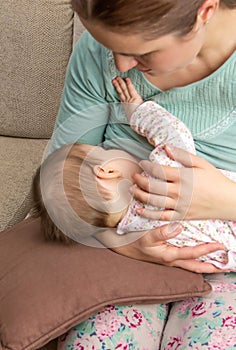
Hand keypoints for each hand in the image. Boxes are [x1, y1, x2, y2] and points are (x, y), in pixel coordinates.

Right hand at [112, 77, 142, 119]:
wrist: (139, 121)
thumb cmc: (136, 120)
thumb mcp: (131, 117)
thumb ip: (130, 114)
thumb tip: (130, 116)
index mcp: (126, 106)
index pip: (121, 96)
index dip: (118, 90)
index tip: (115, 85)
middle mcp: (127, 102)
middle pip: (121, 92)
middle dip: (117, 85)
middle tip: (114, 79)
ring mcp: (130, 100)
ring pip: (124, 90)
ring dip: (121, 83)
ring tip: (117, 78)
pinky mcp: (135, 98)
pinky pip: (131, 90)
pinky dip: (129, 84)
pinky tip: (126, 79)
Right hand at [112, 223, 226, 272]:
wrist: (121, 246)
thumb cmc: (133, 241)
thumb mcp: (146, 236)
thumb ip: (161, 232)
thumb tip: (179, 227)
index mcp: (168, 255)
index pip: (193, 254)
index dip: (208, 250)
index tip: (220, 246)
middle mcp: (170, 261)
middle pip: (195, 267)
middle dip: (211, 267)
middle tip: (225, 267)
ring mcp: (168, 261)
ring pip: (190, 266)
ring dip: (204, 266)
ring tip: (216, 265)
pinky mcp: (164, 257)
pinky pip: (183, 262)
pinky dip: (193, 261)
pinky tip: (196, 258)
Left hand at [132, 145, 235, 220]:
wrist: (227, 201)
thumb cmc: (215, 180)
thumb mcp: (201, 163)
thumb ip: (183, 155)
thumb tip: (166, 147)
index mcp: (183, 177)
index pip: (158, 170)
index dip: (146, 166)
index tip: (141, 164)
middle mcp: (178, 192)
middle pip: (151, 186)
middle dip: (139, 180)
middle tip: (134, 176)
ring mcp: (179, 205)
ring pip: (153, 201)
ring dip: (139, 195)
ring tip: (132, 190)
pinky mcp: (180, 216)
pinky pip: (161, 216)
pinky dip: (148, 214)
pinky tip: (139, 210)